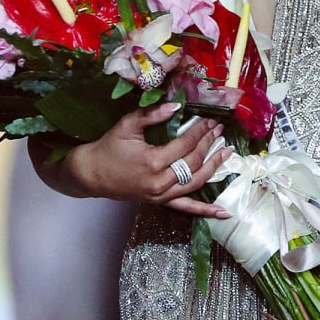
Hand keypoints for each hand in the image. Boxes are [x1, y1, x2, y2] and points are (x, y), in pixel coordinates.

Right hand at [68, 102, 233, 217]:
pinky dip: (205, 211)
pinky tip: (223, 213)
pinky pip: (186, 208)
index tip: (210, 120)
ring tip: (227, 153)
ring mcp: (161, 195)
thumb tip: (176, 106)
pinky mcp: (160, 202)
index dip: (199, 131)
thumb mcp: (127, 125)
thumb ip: (152, 115)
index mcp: (153, 161)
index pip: (185, 145)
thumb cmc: (109, 147)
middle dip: (208, 144)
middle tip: (219, 129)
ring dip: (213, 168)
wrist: (92, 174)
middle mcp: (160, 182)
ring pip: (195, 183)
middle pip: (193, 162)